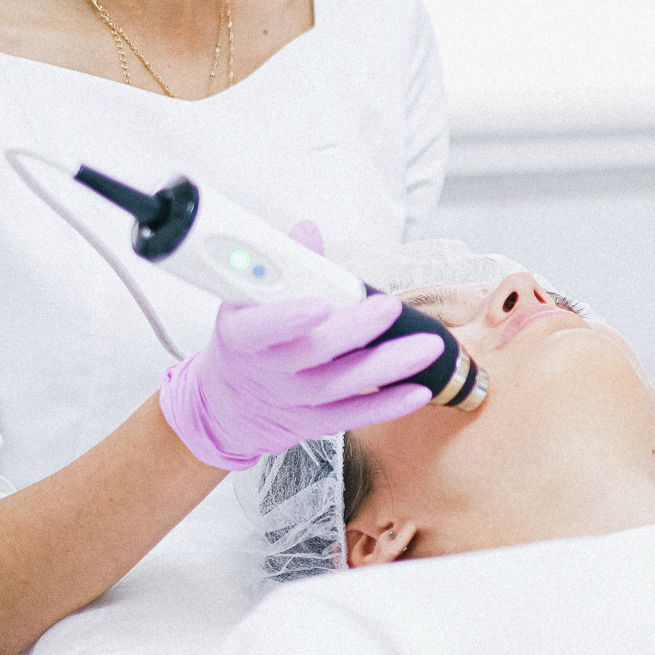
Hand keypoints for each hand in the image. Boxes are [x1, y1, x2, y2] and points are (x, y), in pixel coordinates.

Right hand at [158, 220, 439, 469]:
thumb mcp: (246, 300)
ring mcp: (293, 400)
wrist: (227, 404)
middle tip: (391, 307)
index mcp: (243, 335)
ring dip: (389, 366)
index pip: (260, 327)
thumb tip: (307, 232)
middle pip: (312, 353)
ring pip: (342, 385)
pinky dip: (388, 405)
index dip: (288, 318)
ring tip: (427, 347)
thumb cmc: (248, 340)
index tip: (321, 303)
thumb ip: (282, 267)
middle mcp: (268, 371)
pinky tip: (419, 389)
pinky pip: (354, 415)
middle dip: (355, 330)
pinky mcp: (315, 422)